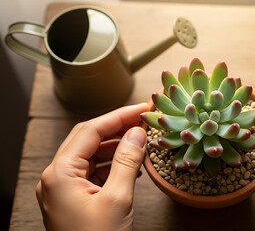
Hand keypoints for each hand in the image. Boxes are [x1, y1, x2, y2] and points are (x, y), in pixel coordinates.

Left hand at [36, 103, 148, 230]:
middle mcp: (56, 178)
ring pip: (91, 156)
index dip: (119, 116)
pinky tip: (131, 165)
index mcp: (59, 174)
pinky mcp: (73, 200)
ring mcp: (63, 190)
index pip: (90, 131)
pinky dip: (112, 165)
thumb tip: (138, 133)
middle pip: (88, 140)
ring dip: (116, 147)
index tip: (142, 108)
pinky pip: (92, 173)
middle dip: (117, 129)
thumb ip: (128, 161)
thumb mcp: (118, 199)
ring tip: (141, 142)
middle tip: (144, 120)